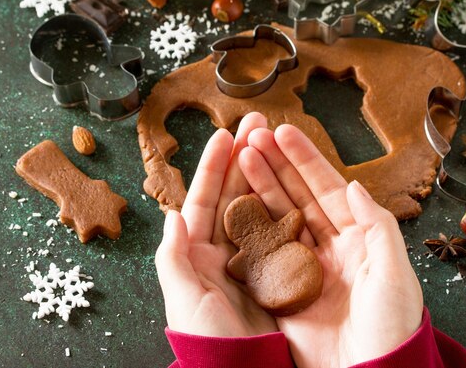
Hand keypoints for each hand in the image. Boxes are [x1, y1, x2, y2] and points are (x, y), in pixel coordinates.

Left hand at [155, 112, 276, 336]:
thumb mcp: (183, 300)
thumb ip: (172, 257)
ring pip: (255, 207)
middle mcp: (221, 253)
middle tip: (258, 125)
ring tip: (275, 143)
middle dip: (243, 158)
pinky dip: (283, 206)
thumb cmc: (209, 341)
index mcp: (195, 255)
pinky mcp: (274, 272)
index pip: (202, 201)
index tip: (225, 135)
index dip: (213, 167)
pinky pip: (277, 232)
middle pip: (231, 195)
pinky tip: (293, 184)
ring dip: (263, 173)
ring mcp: (249, 260)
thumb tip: (171, 215)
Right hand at [239, 124, 423, 366]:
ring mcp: (301, 266)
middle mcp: (327, 246)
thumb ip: (377, 226)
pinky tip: (233, 203)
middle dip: (274, 164)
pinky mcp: (282, 288)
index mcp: (356, 238)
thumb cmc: (392, 327)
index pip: (326, 188)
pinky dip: (248, 227)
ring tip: (239, 157)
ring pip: (275, 217)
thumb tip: (354, 186)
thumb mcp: (394, 272)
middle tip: (251, 136)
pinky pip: (261, 251)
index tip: (282, 132)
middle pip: (296, 196)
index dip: (304, 159)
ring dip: (258, 187)